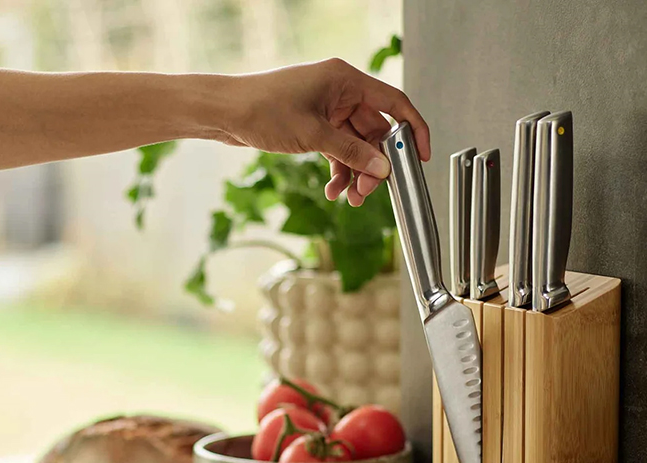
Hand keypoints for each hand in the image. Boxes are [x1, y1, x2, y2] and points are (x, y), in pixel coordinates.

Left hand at [220, 58, 430, 206]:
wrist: (225, 113)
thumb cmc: (262, 109)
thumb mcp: (313, 135)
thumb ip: (352, 152)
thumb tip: (382, 169)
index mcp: (346, 80)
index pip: (394, 103)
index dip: (412, 130)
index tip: (421, 156)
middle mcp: (340, 92)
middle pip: (374, 132)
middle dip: (374, 164)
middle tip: (368, 191)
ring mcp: (328, 110)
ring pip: (356, 147)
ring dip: (355, 173)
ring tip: (349, 198)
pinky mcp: (315, 126)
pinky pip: (339, 151)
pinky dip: (339, 171)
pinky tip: (334, 189)